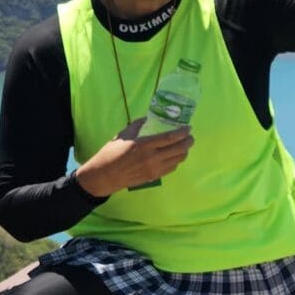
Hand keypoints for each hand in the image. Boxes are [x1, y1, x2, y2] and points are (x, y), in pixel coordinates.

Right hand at [75, 120, 193, 195]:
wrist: (104, 175)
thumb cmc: (111, 153)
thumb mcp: (123, 135)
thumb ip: (137, 125)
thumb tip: (149, 117)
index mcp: (144, 145)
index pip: (170, 137)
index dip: (183, 132)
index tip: (188, 128)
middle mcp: (152, 157)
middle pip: (179, 149)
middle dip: (188, 141)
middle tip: (190, 136)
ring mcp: (154, 168)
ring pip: (178, 159)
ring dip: (185, 151)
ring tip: (184, 145)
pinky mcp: (154, 177)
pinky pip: (172, 168)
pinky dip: (177, 160)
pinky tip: (175, 155)